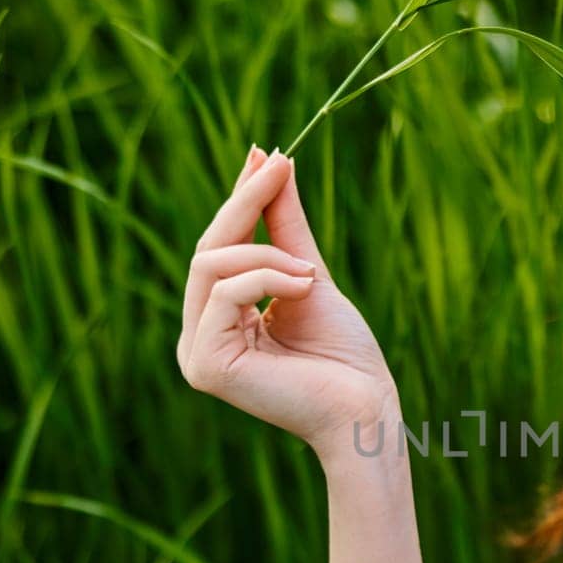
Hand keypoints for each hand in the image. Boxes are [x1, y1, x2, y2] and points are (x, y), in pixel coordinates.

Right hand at [178, 145, 399, 457]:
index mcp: (218, 321)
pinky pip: (223, 292)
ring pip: (211, 265)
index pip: (219, 249)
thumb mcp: (308, 273)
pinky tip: (304, 288)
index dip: (239, 200)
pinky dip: (265, 278)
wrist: (366, 407)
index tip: (263, 155)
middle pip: (208, 251)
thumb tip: (268, 158)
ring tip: (311, 274)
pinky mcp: (204, 364)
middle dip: (245, 206)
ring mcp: (196, 353)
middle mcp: (198, 337)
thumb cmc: (345, 354)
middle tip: (280, 168)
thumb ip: (282, 225)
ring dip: (267, 255)